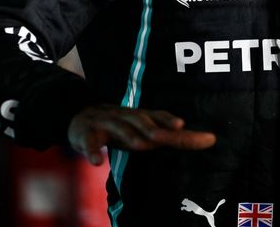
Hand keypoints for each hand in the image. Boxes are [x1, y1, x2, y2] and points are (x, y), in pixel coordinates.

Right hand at [68, 104, 216, 164]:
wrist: (81, 117)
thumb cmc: (121, 126)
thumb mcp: (142, 128)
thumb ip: (165, 132)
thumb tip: (197, 137)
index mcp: (142, 118)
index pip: (162, 119)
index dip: (174, 122)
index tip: (186, 126)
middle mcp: (128, 118)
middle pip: (145, 122)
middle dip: (160, 126)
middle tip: (176, 130)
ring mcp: (108, 123)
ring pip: (120, 129)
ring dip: (130, 135)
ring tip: (140, 144)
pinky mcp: (87, 133)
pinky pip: (90, 143)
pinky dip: (93, 151)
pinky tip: (97, 162)